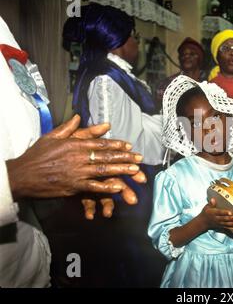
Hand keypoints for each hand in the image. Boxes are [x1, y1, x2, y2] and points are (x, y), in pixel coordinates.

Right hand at [6, 115, 145, 201]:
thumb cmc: (37, 155)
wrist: (23, 175)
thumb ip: (69, 127)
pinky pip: (94, 187)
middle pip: (106, 156)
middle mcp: (78, 157)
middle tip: (139, 158)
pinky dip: (107, 187)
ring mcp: (77, 172)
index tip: (129, 146)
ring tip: (136, 170)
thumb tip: (80, 116)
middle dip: (125, 157)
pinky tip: (119, 187)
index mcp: (74, 144)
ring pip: (104, 170)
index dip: (116, 145)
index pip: (100, 143)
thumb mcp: (52, 136)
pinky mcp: (74, 186)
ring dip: (121, 170)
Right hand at [199, 198, 232, 232]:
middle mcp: (217, 219)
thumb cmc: (206, 213)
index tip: (230, 212)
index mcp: (213, 213)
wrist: (202, 222)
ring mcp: (219, 224)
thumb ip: (211, 203)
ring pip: (227, 224)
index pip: (220, 213)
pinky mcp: (221, 227)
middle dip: (230, 219)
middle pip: (224, 219)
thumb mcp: (206, 207)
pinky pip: (228, 228)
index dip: (225, 212)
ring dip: (232, 224)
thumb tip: (213, 199)